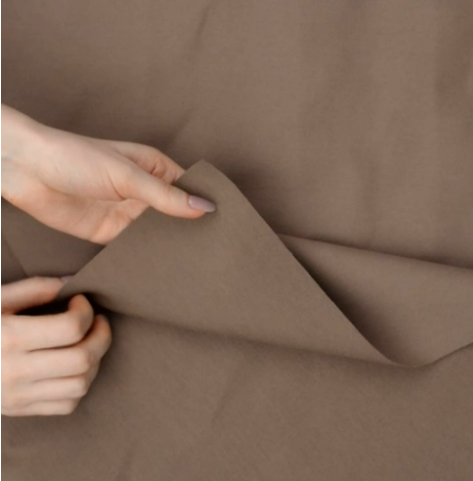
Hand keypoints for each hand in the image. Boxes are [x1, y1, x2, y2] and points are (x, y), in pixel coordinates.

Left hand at [1, 105, 215, 243]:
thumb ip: (165, 196)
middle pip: (177, 215)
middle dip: (192, 230)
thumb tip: (204, 207)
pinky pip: (135, 247)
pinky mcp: (111, 233)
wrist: (26, 171)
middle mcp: (145, 193)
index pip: (189, 190)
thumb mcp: (127, 175)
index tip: (226, 225)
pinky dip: (147, 256)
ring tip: (196, 263)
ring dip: (171, 245)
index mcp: (155, 170)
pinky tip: (162, 266)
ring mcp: (129, 214)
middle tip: (216, 252)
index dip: (206, 205)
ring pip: (158, 234)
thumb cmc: (75, 157)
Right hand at [1, 277, 111, 415]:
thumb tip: (72, 282)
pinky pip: (67, 404)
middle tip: (97, 322)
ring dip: (95, 360)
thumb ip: (35, 289)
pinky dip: (80, 384)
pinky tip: (73, 366)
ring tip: (88, 342)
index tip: (81, 302)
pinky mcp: (19, 410)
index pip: (70, 328)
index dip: (85, 311)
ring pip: (80, 384)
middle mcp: (14, 371)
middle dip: (101, 336)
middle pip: (82, 359)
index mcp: (7, 338)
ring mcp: (17, 396)